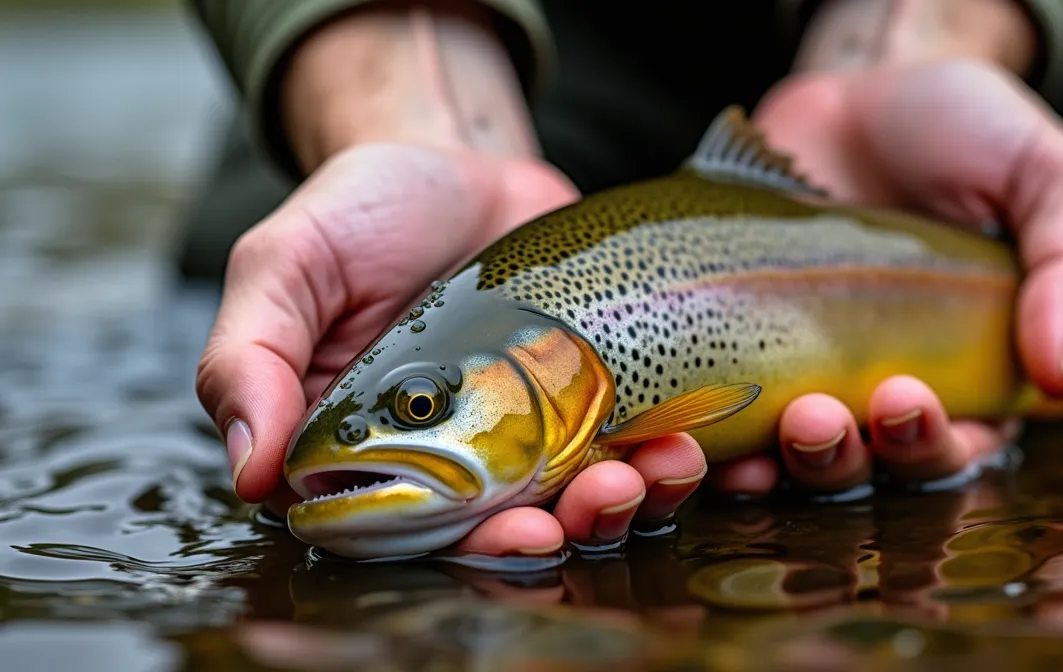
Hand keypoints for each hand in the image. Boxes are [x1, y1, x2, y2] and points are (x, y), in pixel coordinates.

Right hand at [195, 144, 710, 556]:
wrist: (459, 163)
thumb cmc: (361, 213)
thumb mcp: (287, 267)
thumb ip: (252, 359)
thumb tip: (252, 468)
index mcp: (370, 453)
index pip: (418, 533)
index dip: (474, 547)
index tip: (522, 534)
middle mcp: (454, 459)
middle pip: (518, 528)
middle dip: (569, 527)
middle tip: (603, 501)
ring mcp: (532, 431)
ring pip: (586, 498)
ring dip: (632, 501)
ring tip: (661, 467)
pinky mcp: (593, 397)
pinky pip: (636, 447)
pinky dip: (670, 460)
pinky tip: (690, 443)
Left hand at [705, 59, 1062, 494]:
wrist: (865, 83)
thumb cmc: (967, 128)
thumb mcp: (1045, 175)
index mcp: (970, 369)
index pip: (958, 446)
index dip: (932, 447)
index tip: (906, 400)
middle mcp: (884, 384)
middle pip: (868, 466)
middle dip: (848, 458)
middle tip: (823, 417)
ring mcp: (806, 367)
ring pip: (792, 455)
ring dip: (782, 460)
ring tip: (776, 422)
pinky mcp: (741, 341)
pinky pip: (726, 412)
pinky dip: (716, 438)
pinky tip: (701, 434)